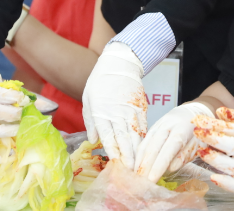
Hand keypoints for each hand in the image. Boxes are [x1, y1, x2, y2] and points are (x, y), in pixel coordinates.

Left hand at [82, 43, 146, 169]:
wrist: (119, 64)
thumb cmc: (100, 82)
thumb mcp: (88, 100)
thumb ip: (91, 121)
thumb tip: (93, 140)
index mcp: (102, 112)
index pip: (108, 136)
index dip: (113, 151)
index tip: (116, 164)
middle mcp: (117, 113)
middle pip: (124, 138)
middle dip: (128, 156)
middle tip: (131, 171)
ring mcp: (131, 110)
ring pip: (135, 134)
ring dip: (138, 150)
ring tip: (140, 164)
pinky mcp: (141, 107)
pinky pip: (143, 125)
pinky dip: (144, 137)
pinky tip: (146, 148)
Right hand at [135, 102, 212, 182]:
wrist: (192, 111)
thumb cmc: (197, 132)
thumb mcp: (197, 144)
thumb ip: (185, 155)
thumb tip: (170, 168)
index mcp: (182, 129)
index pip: (169, 148)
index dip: (159, 164)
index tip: (152, 179)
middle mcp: (169, 124)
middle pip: (154, 145)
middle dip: (146, 165)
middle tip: (141, 181)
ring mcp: (159, 124)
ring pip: (147, 142)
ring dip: (140, 160)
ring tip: (136, 175)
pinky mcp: (153, 125)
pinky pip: (145, 139)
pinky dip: (139, 153)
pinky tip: (137, 164)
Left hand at [193, 108, 233, 206]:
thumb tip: (219, 111)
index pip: (233, 129)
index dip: (214, 124)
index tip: (199, 120)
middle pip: (230, 147)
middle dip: (211, 138)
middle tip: (197, 132)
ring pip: (230, 166)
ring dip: (213, 159)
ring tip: (201, 151)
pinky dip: (223, 182)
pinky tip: (213, 176)